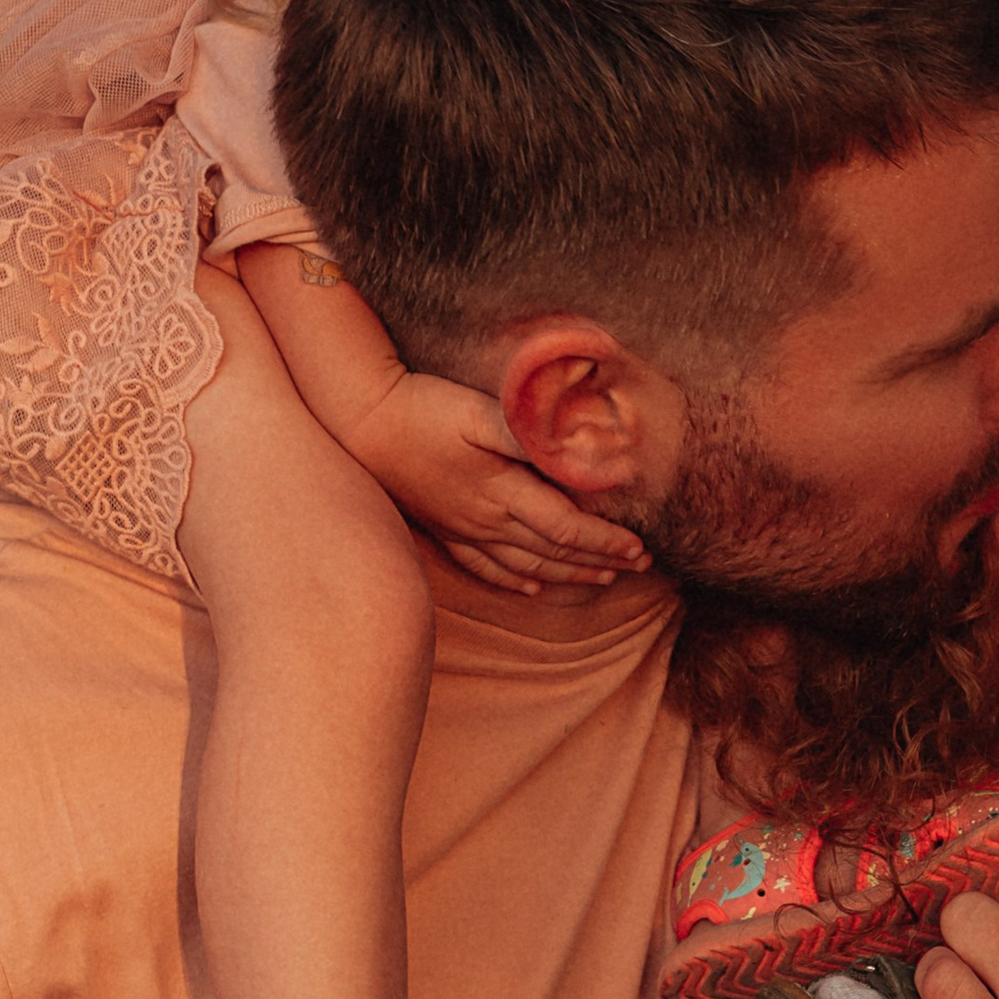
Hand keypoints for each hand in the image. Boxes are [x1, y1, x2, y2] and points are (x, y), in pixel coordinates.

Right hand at [350, 371, 650, 597]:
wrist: (358, 421)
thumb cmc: (423, 408)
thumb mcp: (480, 413)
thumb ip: (533, 436)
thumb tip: (583, 454)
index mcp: (501, 491)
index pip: (567, 528)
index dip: (606, 541)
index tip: (640, 548)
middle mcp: (484, 519)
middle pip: (552, 552)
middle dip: (600, 561)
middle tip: (639, 567)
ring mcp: (461, 528)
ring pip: (524, 566)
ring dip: (567, 575)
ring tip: (602, 580)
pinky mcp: (441, 527)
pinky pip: (482, 567)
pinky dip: (513, 582)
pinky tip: (531, 590)